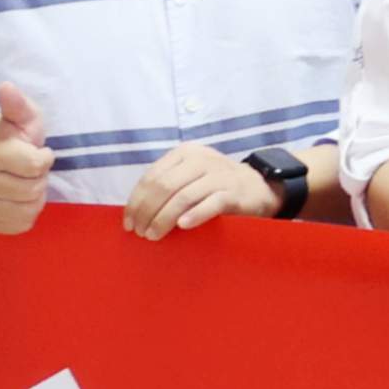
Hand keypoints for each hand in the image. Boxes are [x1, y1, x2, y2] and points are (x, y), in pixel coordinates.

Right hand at [0, 78, 62, 238]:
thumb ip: (16, 104)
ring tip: (23, 182)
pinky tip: (16, 198)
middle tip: (27, 168)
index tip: (37, 151)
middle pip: (34, 189)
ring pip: (30, 209)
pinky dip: (26, 212)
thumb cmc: (4, 139)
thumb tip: (7, 87)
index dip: (43, 157)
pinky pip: (22, 224)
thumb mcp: (15, 118)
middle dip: (38, 177)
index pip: (36, 165)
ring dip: (34, 196)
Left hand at [121, 143, 278, 236]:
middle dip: (147, 212)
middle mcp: (201, 160)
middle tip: (140, 233)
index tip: (128, 223)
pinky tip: (182, 227)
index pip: (152, 177)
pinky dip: (194, 215)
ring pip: (183, 197)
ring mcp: (219, 175)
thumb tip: (135, 210)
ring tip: (154, 235)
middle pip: (164, 187)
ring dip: (163, 219)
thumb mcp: (190, 176)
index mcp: (185, 153)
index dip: (136, 201)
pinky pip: (211, 203)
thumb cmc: (215, 185)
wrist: (259, 187)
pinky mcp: (234, 191)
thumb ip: (167, 184)